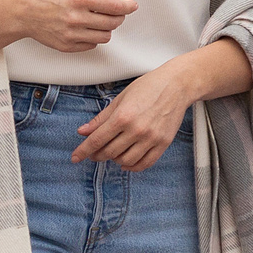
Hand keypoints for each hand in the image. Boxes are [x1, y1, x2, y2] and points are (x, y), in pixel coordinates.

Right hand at [13, 0, 135, 54]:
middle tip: (115, 11)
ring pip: (105, 36)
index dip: (128, 5)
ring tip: (99, 19)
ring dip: (107, 28)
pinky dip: (94, 36)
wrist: (26, 11)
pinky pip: (92, 44)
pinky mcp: (67, 46)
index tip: (133, 5)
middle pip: (113, 22)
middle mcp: (75, 17)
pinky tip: (86, 28)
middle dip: (119, 17)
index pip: (115, 5)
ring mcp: (71, 34)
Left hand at [74, 64, 192, 170]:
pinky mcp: (163, 143)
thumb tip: (83, 131)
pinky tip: (126, 162)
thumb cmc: (149, 87)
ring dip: (115, 160)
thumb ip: (101, 118)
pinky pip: (145, 163)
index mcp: (123, 116)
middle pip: (109, 152)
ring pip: (126, 161)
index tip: (75, 157)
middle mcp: (136, 129)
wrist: (177, 85)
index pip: (97, 140)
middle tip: (94, 153)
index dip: (83, 151)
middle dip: (97, 155)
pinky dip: (133, 167)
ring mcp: (151, 138)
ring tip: (112, 154)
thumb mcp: (120, 99)